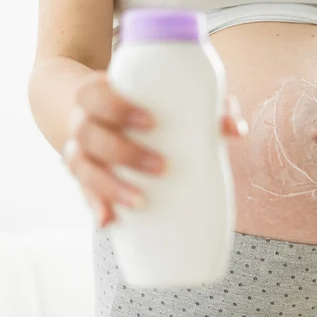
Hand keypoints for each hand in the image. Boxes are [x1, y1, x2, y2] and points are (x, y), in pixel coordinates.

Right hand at [63, 73, 247, 226]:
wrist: (101, 113)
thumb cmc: (145, 103)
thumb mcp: (169, 96)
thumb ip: (206, 106)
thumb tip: (237, 131)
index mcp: (98, 96)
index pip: (95, 95)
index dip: (116, 107)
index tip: (151, 122)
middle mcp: (84, 123)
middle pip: (88, 134)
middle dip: (123, 152)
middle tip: (161, 167)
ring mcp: (79, 152)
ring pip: (82, 169)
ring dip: (110, 187)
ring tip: (140, 202)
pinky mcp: (85, 178)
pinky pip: (83, 194)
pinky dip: (96, 208)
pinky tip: (109, 221)